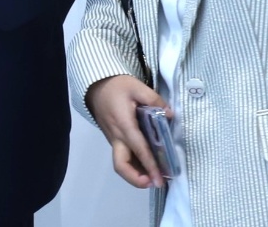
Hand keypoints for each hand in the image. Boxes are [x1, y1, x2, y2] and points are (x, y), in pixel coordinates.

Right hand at [85, 74, 170, 188]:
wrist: (96, 84)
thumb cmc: (117, 86)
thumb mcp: (137, 87)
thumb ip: (154, 100)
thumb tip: (171, 115)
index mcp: (124, 125)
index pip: (138, 149)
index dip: (150, 165)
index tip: (159, 179)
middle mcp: (117, 136)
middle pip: (121, 165)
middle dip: (136, 179)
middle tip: (153, 182)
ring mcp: (113, 139)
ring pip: (121, 163)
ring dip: (135, 175)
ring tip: (153, 177)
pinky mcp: (114, 139)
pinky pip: (122, 156)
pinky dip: (134, 166)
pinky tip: (146, 165)